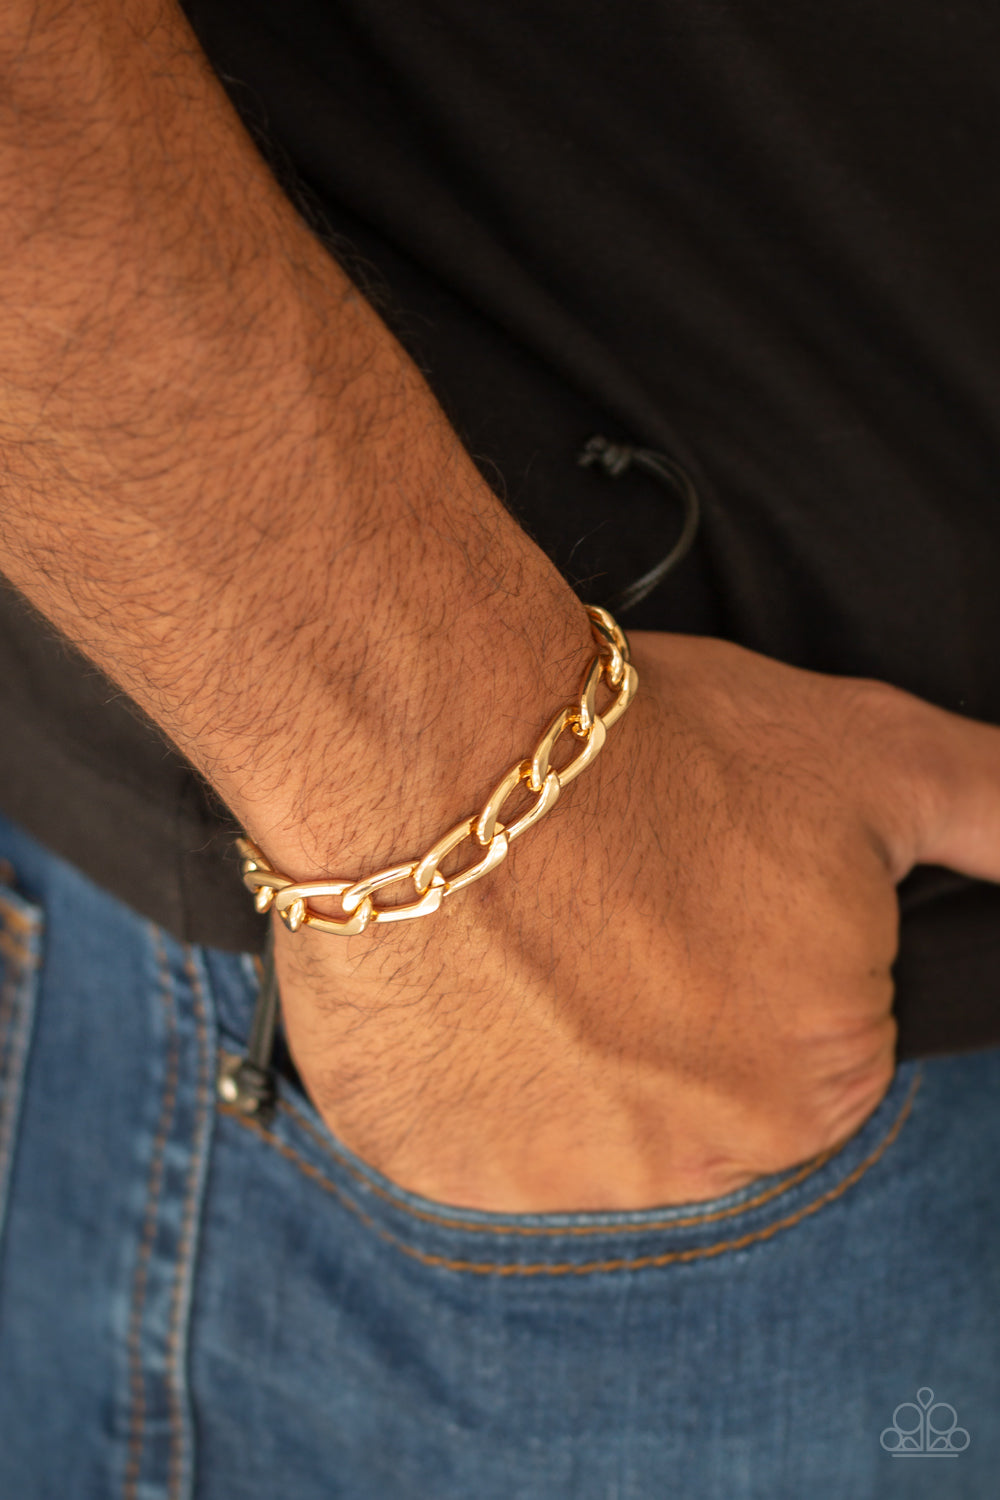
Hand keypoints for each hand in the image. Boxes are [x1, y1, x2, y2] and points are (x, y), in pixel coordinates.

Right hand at [274, 631, 999, 1212]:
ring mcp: (553, 1177)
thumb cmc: (659, 753)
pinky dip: (461, 1058)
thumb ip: (998, 818)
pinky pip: (468, 1124)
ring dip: (554, 1033)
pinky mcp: (434, 1163)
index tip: (686, 879)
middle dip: (653, 998)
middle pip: (689, 1086)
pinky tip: (461, 967)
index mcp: (816, 1085)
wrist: (441, 750)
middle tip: (605, 896)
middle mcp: (696, 1164)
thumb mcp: (874, 762)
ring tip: (524, 922)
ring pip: (573, 1110)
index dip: (739, 940)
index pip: (802, 1038)